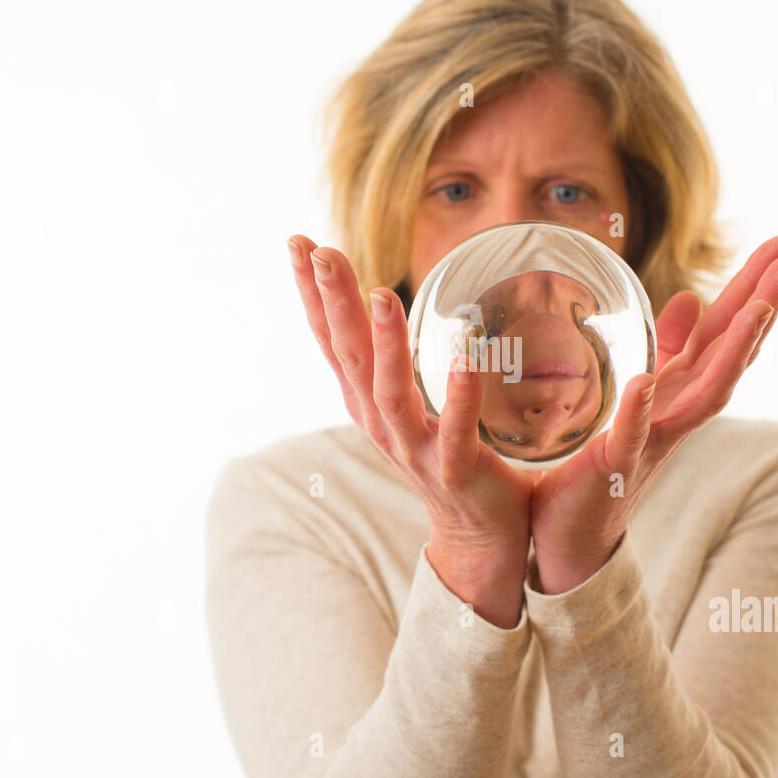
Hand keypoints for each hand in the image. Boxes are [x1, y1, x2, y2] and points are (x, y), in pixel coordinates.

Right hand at [287, 234, 536, 626]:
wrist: (479, 535)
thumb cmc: (448, 457)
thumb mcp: (407, 402)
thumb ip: (394, 356)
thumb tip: (380, 297)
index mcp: (368, 403)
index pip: (332, 340)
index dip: (312, 294)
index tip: (298, 243)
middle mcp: (380, 423)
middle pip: (347, 356)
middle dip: (332, 302)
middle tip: (319, 250)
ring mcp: (413, 449)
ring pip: (389, 391)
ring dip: (383, 343)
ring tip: (381, 294)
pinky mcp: (454, 469)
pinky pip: (453, 430)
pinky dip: (457, 395)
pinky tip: (462, 357)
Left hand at [527, 234, 777, 592]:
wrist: (574, 529)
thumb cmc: (603, 456)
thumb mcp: (640, 387)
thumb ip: (666, 347)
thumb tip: (691, 297)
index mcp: (680, 388)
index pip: (726, 331)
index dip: (756, 287)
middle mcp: (678, 412)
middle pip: (732, 353)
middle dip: (766, 305)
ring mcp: (654, 439)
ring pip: (706, 394)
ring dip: (733, 353)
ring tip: (759, 309)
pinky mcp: (616, 465)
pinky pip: (631, 435)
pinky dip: (640, 409)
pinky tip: (646, 381)